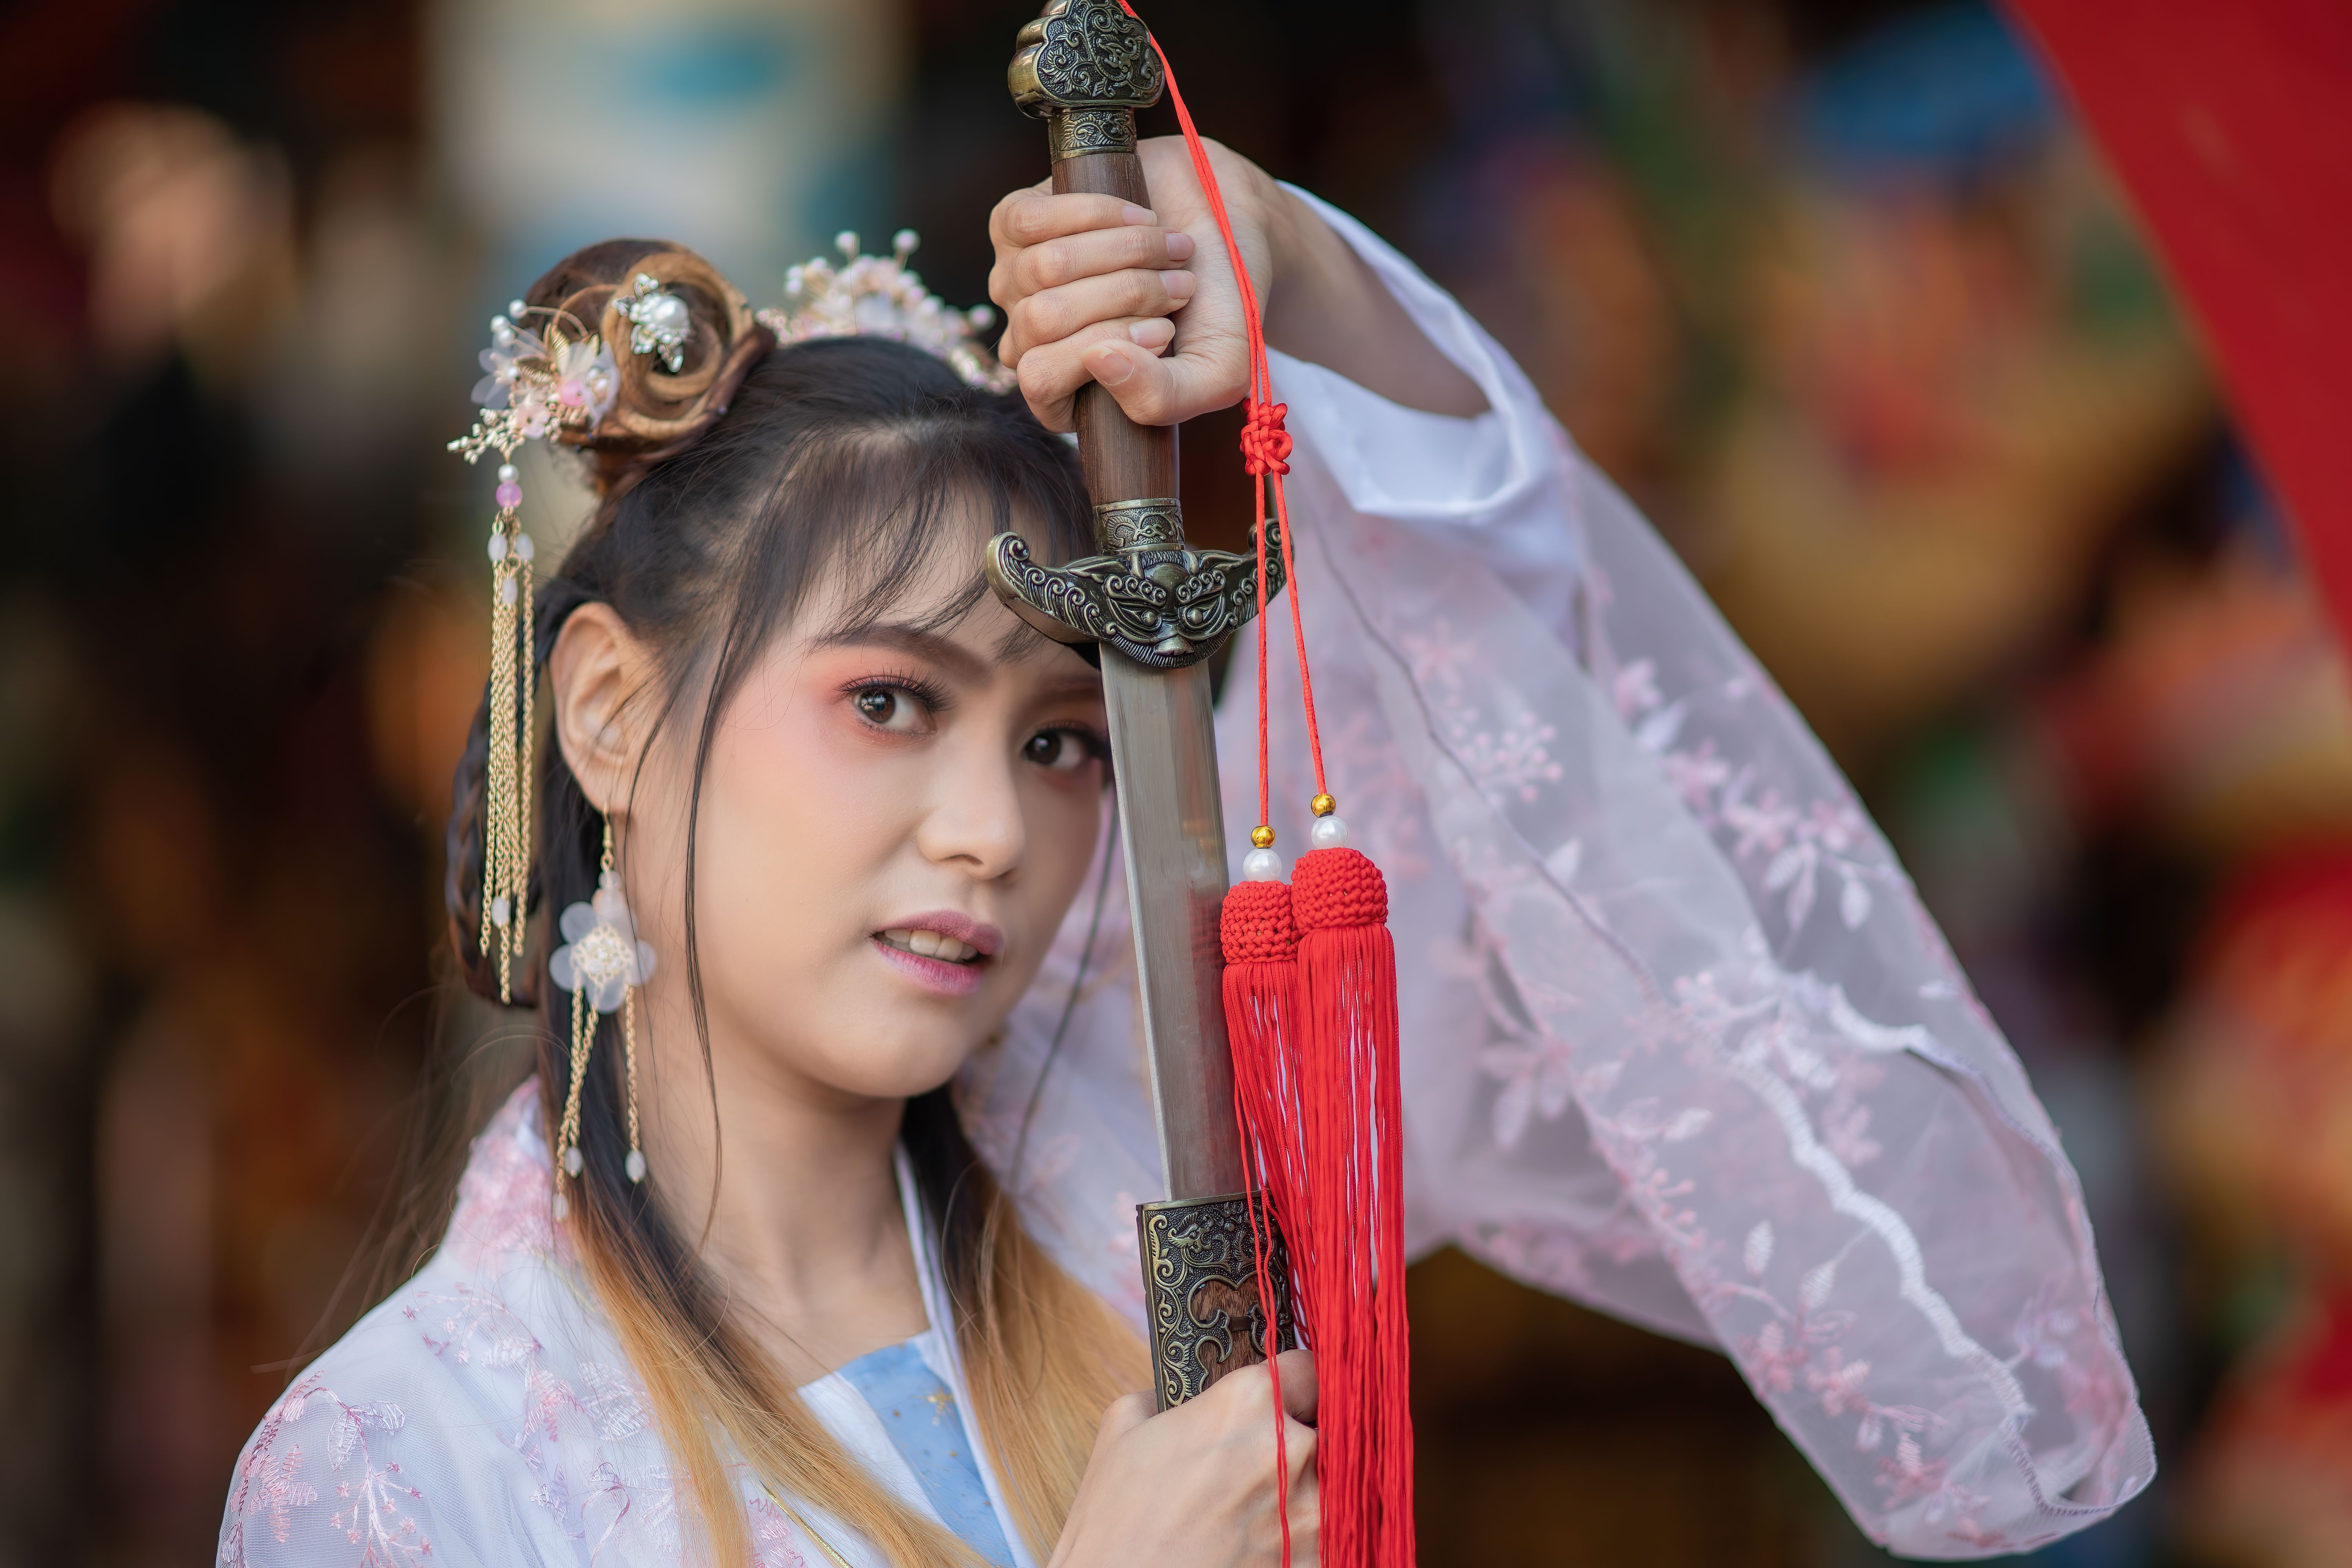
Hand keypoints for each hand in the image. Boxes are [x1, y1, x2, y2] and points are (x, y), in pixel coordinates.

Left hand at [989, 136, 1285, 430]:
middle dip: (1125, 295)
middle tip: (1181, 286)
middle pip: (1043, 320)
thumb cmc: (1220, 306)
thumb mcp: (1215, 373)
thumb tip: (1098, 362)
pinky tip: (1139, 217)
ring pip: (1044, 267)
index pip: (1041, 382)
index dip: (1105, 348)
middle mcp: (1028, 341)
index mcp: (1063, 393)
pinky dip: (1095, 214)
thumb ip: (1162, 398)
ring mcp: (1016, 280)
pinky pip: (1026, 221)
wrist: (1234, 225)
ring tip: (1170, 249)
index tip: (1166, 331)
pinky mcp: (1016, 222)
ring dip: (1124, 251)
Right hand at [1049, 1349, 1318, 1567]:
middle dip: (1308, 1439)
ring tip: (1272, 1510)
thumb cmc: (1114, 1526)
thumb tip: (1177, 1395)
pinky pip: (1335, 1537)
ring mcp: (1313, 1514)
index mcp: (1250, 1403)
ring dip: (1312, 1492)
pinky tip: (1272, 1545)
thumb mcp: (1122, 1432)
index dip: (1300, 1383)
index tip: (1294, 1396)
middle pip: (1333, 1427)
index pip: (1312, 1367)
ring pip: (1340, 1484)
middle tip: (1275, 1461)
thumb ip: (1165, 1397)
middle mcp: (1293, 1449)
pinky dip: (1308, 1539)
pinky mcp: (1319, 1563)